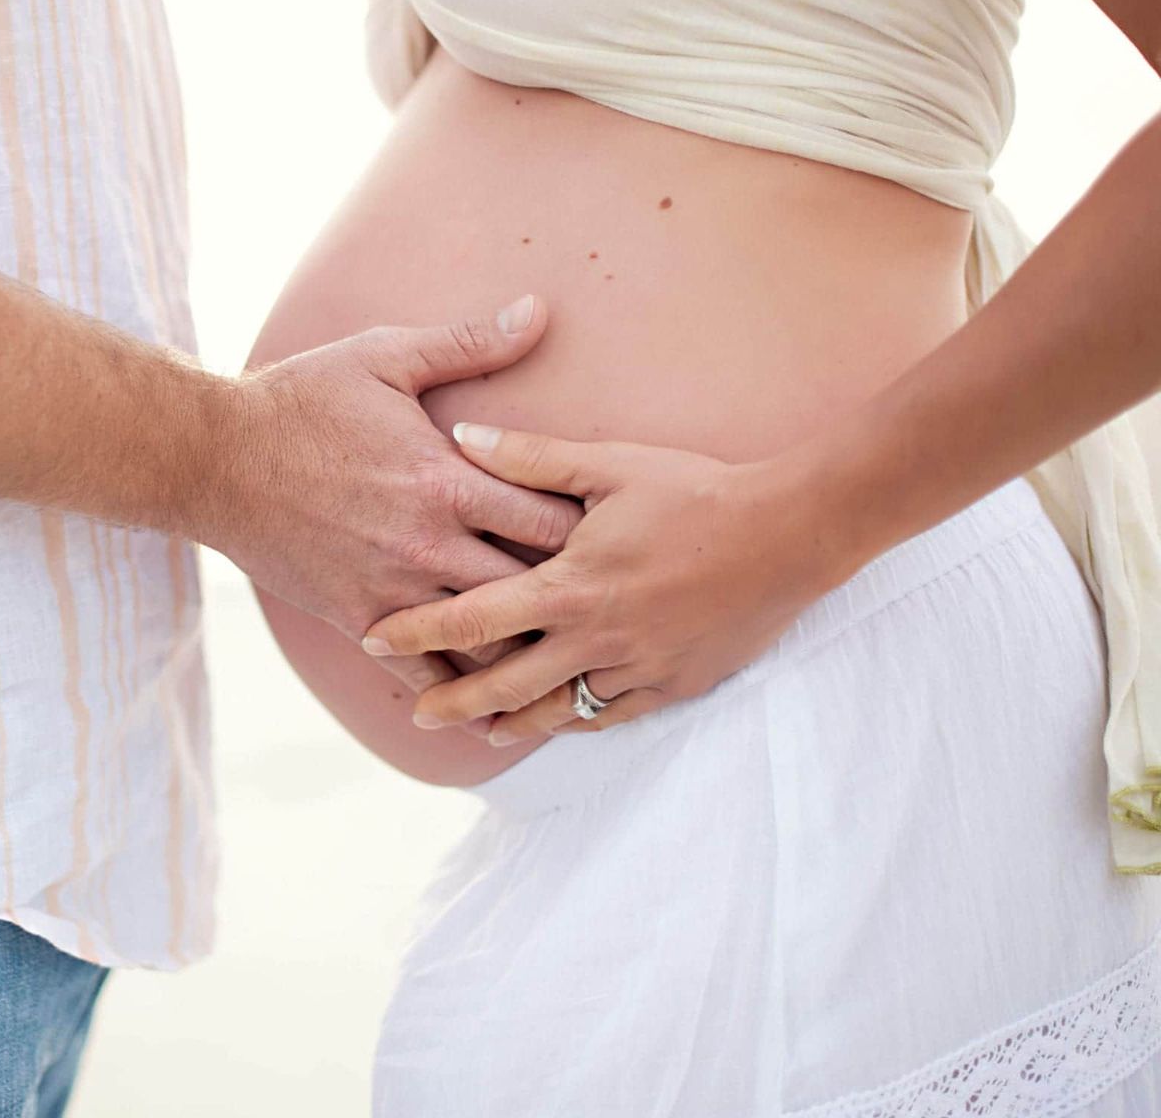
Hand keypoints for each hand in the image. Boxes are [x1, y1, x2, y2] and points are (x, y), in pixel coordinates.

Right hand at [204, 300, 583, 693]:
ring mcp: (393, 590)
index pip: (553, 517)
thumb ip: (467, 342)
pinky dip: (462, 695)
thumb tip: (538, 310)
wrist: (214, 460)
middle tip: (611, 600)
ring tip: (574, 657)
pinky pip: (421, 672)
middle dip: (575, 593)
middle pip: (534, 586)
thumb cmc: (301, 402)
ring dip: (530, 648)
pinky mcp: (359, 620)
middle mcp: (428, 545)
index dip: (594, 527)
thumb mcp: (384, 357)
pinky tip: (495, 707)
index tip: (618, 532)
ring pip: (486, 641)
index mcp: (446, 479)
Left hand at [361, 425, 861, 742]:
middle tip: (411, 712)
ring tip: (477, 731)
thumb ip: (528, 458)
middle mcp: (595, 638)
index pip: (472, 617)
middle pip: (504, 682)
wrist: (794, 532)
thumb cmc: (697, 490)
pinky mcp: (676, 682)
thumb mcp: (609, 464)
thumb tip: (458, 435)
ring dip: (512, 721)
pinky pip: (614, 712)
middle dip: (452, 700)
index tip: (372, 636)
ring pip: (558, 709)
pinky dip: (578, 718)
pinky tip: (558, 721)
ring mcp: (637, 667)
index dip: (416, 630)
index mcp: (570, 586)